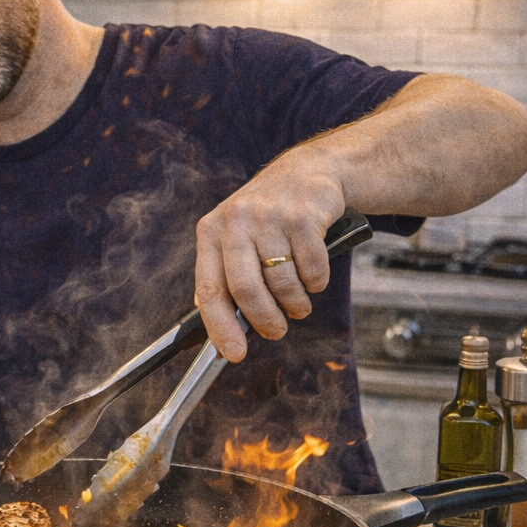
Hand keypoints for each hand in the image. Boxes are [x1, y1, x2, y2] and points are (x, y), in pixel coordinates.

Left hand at [193, 163, 344, 361]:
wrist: (307, 172)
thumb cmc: (266, 217)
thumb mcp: (233, 236)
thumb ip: (222, 275)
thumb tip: (219, 326)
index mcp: (211, 232)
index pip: (209, 289)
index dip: (220, 326)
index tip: (234, 354)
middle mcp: (236, 222)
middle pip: (246, 290)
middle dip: (264, 320)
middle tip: (276, 331)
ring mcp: (269, 218)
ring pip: (282, 283)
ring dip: (295, 304)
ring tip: (298, 304)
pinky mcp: (303, 217)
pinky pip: (312, 270)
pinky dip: (316, 284)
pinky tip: (313, 277)